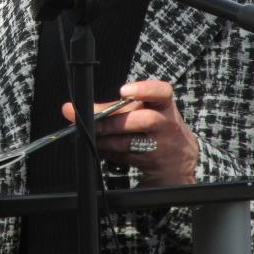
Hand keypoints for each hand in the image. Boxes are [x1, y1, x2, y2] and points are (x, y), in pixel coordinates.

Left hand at [61, 80, 197, 186]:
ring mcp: (160, 146)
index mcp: (164, 105)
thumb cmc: (157, 128)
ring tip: (86, 133)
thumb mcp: (145, 110)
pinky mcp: (151, 164)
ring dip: (104, 139)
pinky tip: (96, 146)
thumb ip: (114, 107)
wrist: (181, 160)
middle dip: (112, 121)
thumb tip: (72, 109)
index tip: (123, 91)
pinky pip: (124, 157)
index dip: (144, 90)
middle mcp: (166, 124)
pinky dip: (106, 151)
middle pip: (143, 120)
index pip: (162, 92)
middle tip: (90, 119)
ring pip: (130, 142)